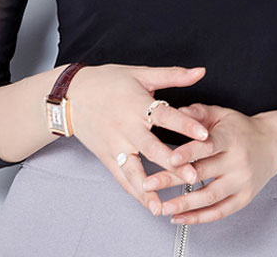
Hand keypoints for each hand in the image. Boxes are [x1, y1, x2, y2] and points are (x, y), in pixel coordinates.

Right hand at [66, 64, 211, 216]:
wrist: (71, 95)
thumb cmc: (108, 81)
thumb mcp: (141, 73)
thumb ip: (173, 75)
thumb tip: (200, 71)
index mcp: (137, 104)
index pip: (164, 115)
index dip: (185, 124)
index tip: (204, 134)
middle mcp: (126, 128)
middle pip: (151, 148)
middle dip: (172, 164)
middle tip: (192, 176)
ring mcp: (115, 146)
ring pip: (134, 170)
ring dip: (150, 188)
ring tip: (164, 205)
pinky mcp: (107, 158)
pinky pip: (122, 178)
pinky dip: (136, 193)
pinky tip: (151, 205)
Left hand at [140, 103, 276, 224]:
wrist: (273, 144)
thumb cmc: (242, 128)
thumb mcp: (222, 114)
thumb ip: (199, 113)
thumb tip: (177, 111)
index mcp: (231, 138)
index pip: (208, 146)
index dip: (188, 152)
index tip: (169, 158)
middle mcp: (238, 162)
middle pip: (202, 173)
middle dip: (173, 180)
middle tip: (149, 184)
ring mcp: (242, 182)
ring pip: (210, 197)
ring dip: (183, 204)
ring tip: (161, 207)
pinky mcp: (244, 198)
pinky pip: (220, 212)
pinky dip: (199, 218)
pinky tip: (179, 218)